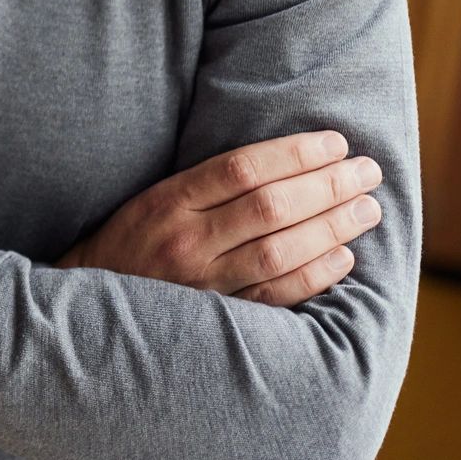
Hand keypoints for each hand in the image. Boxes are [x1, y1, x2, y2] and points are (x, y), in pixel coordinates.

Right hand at [56, 131, 382, 306]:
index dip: (295, 153)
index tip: (335, 143)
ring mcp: (203, 282)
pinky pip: (276, 296)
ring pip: (280, 251)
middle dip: (328, 186)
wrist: (93, 304)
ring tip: (367, 209)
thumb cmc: (134, 240)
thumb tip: (282, 161)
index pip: (243, 167)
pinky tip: (344, 256)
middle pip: (270, 206)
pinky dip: (315, 275)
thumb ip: (207, 183)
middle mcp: (187, 240)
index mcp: (169, 200)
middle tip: (367, 172)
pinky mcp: (217, 316)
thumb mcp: (154, 197)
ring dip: (332, 227)